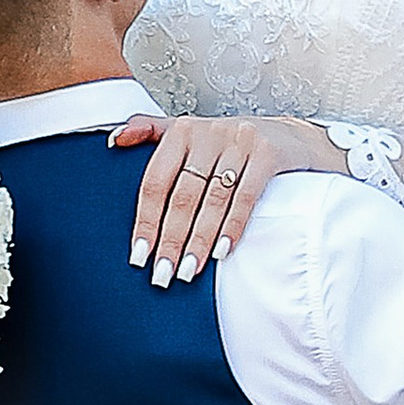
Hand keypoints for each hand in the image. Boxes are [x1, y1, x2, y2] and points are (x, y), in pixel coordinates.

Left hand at [110, 113, 341, 284]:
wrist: (290, 135)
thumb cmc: (230, 142)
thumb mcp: (191, 132)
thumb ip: (152, 131)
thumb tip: (113, 141)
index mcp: (183, 130)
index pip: (156, 180)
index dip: (146, 220)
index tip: (139, 256)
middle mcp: (209, 132)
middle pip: (183, 195)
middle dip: (171, 239)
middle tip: (162, 275)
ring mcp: (240, 141)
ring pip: (213, 199)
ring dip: (199, 240)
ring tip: (188, 272)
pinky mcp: (267, 153)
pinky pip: (246, 196)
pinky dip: (232, 226)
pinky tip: (221, 252)